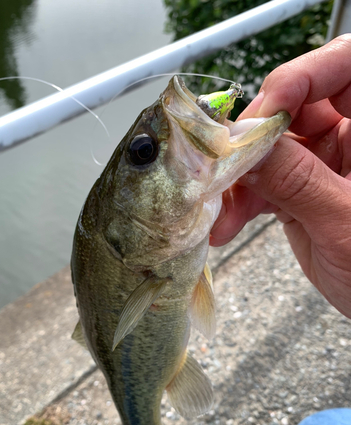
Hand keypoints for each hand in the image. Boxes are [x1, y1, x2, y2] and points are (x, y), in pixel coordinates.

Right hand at [210, 34, 350, 317]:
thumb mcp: (344, 222)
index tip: (265, 114)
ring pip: (270, 149)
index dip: (300, 78)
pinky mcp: (302, 190)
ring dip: (239, 180)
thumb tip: (247, 147)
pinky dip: (242, 202)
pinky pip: (265, 182)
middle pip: (293, 107)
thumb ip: (297, 181)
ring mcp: (323, 162)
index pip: (342, 65)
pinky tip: (226, 225)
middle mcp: (349, 136)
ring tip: (221, 214)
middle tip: (227, 168)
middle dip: (254, 140)